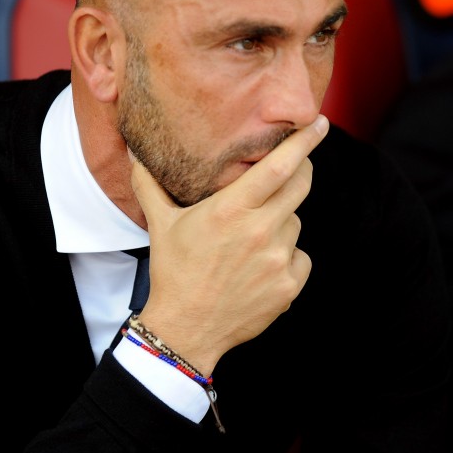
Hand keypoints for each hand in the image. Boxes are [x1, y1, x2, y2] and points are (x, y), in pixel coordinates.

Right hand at [129, 115, 328, 374]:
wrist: (186, 329)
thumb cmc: (174, 272)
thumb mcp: (161, 224)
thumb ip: (149, 185)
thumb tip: (133, 155)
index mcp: (231, 209)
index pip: (279, 166)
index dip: (303, 141)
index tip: (319, 123)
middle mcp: (260, 231)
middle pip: (300, 186)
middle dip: (301, 172)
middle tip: (292, 169)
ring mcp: (278, 260)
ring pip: (295, 223)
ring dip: (282, 223)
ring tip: (251, 240)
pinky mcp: (289, 285)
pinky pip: (301, 257)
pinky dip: (287, 258)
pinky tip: (261, 268)